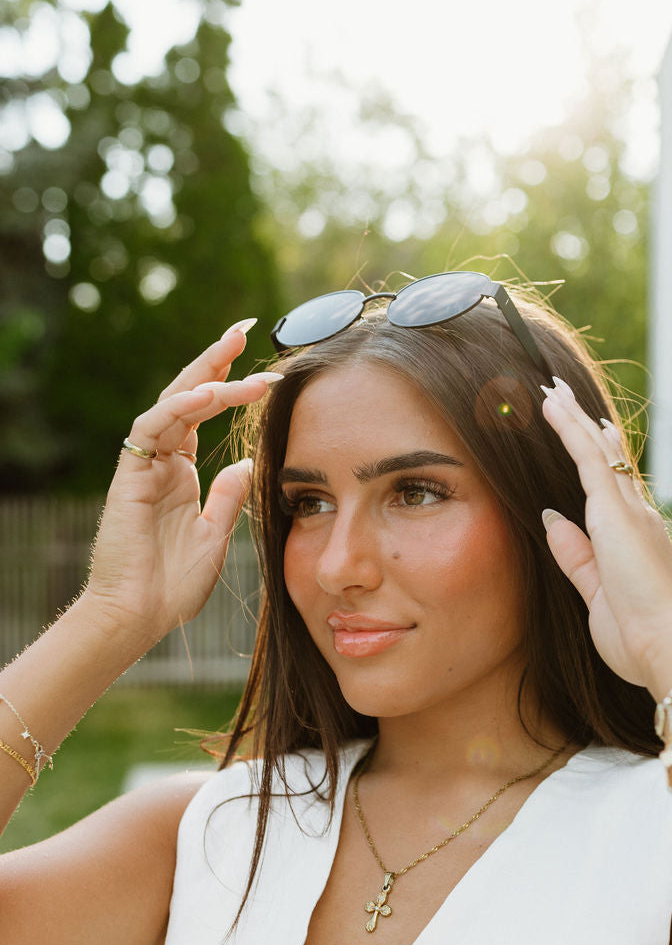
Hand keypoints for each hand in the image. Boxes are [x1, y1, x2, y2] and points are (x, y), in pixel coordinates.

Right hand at [83, 322, 279, 646]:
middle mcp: (162, 462)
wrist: (139, 616)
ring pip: (173, 403)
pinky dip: (180, 407)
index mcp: (181, 473)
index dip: (230, 385)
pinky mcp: (131, 475)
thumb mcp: (215, 536)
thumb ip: (228, 497)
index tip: (267, 366)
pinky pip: (153, 428)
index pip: (204, 415)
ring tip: (238, 354)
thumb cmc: (173, 585)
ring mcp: (144, 466)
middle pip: (188, 396)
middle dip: (215, 360)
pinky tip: (209, 393)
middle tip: (245, 328)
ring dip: (207, 377)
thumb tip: (248, 462)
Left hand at [539, 378, 671, 694]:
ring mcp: (630, 512)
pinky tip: (553, 406)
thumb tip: (552, 518)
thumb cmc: (640, 638)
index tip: (596, 432)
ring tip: (552, 390)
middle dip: (585, 427)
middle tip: (566, 398)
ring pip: (596, 451)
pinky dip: (569, 429)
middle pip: (607, 460)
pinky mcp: (616, 512)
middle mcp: (639, 518)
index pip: (618, 488)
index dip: (604, 457)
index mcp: (637, 541)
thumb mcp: (596, 595)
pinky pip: (588, 458)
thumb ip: (575, 557)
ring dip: (573, 418)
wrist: (671, 649)